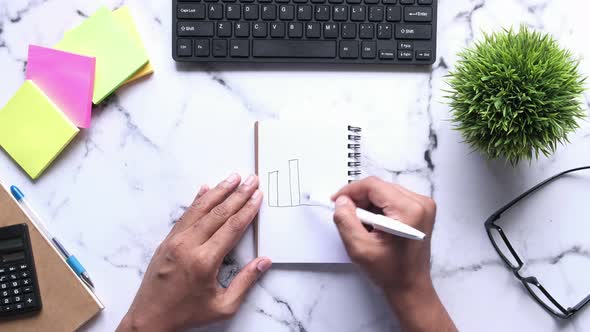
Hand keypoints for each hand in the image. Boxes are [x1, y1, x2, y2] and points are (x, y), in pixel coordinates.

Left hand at [117, 174, 271, 331]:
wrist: (150, 318)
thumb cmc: (187, 314)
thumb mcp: (223, 306)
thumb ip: (246, 282)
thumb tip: (264, 262)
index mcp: (205, 261)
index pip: (232, 228)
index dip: (247, 210)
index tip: (257, 196)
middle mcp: (189, 245)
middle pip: (218, 213)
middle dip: (238, 194)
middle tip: (251, 180)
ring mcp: (175, 241)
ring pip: (200, 209)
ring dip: (219, 191)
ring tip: (233, 177)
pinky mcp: (167, 241)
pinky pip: (185, 215)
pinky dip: (197, 200)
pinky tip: (205, 189)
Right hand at [332, 177, 455, 331]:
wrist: (410, 286)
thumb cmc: (391, 272)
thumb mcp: (360, 248)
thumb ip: (346, 220)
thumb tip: (342, 201)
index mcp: (409, 210)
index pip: (373, 186)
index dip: (351, 191)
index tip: (337, 201)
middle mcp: (420, 204)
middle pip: (379, 187)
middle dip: (360, 199)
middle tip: (348, 217)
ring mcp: (423, 206)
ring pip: (384, 192)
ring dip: (369, 204)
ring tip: (363, 225)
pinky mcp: (420, 210)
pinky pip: (392, 199)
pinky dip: (378, 208)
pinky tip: (374, 225)